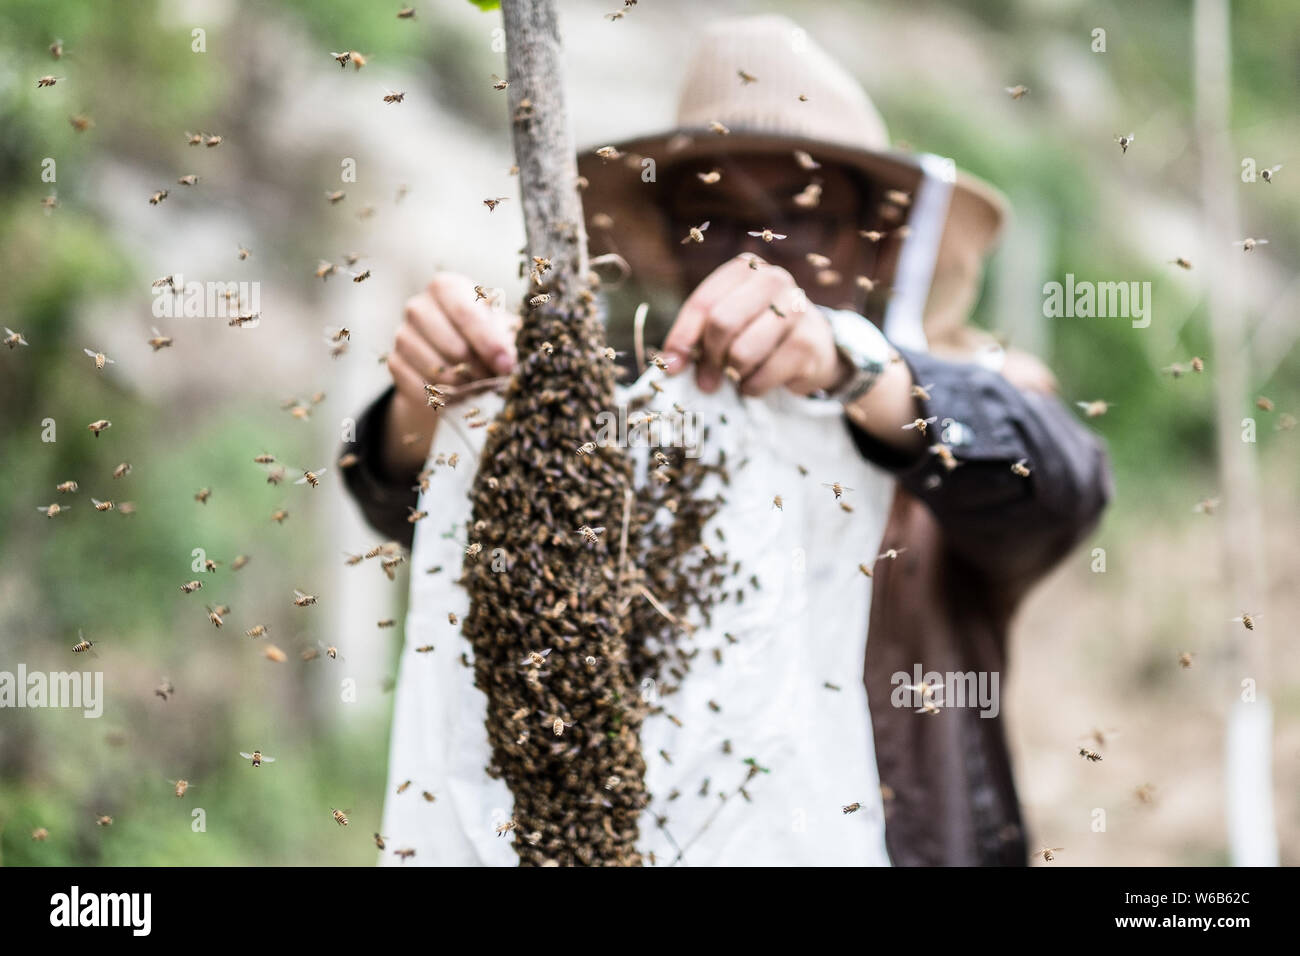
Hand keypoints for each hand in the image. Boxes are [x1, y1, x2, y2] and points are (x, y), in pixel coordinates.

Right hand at [387, 272, 516, 408]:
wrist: (450, 356)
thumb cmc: (480, 335)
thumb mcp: (498, 329)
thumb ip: (504, 341)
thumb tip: (505, 362)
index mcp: (446, 288)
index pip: (465, 313)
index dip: (488, 343)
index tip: (506, 366)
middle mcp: (418, 307)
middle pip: (453, 346)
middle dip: (479, 369)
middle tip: (494, 380)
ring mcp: (403, 335)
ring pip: (438, 371)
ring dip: (463, 385)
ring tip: (477, 385)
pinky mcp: (394, 362)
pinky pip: (423, 388)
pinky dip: (444, 397)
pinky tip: (457, 394)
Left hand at [661, 256, 845, 395]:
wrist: (815, 346)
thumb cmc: (758, 330)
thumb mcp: (726, 323)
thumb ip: (695, 337)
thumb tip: (671, 365)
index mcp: (746, 269)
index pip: (703, 302)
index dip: (682, 338)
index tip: (673, 366)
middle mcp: (773, 280)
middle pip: (722, 323)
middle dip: (709, 358)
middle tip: (706, 380)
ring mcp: (796, 309)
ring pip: (742, 352)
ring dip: (733, 374)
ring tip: (737, 376)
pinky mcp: (808, 344)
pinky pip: (762, 377)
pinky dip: (752, 388)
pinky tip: (757, 381)